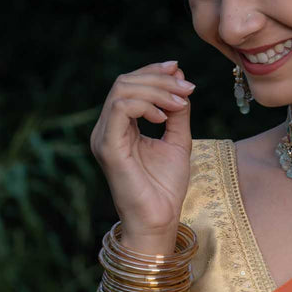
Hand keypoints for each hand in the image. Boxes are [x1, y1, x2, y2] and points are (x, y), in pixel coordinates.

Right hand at [90, 60, 194, 243]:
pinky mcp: (108, 147)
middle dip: (160, 79)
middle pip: (125, 83)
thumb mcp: (178, 141)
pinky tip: (164, 116)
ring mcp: (104, 137)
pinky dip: (146, 105)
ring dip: (157, 90)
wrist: (159, 220)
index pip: (129, 85)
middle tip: (188, 88)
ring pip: (122, 91)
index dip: (153, 72)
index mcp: (120, 127)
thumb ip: (177, 112)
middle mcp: (107, 129)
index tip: (180, 70)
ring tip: (180, 102)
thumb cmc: (165, 188)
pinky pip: (121, 109)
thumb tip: (180, 80)